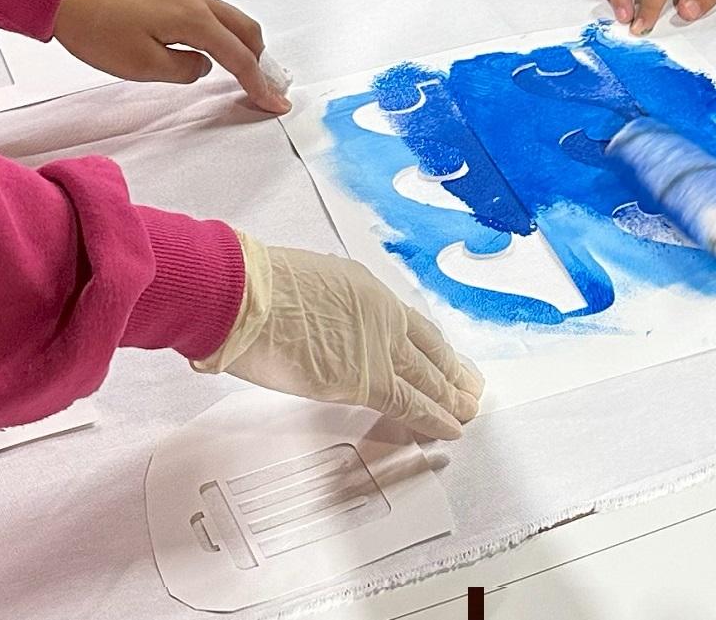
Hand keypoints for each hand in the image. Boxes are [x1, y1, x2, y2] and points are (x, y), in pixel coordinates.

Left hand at [50, 0, 288, 111]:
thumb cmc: (95, 25)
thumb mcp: (142, 65)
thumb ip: (183, 70)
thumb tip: (201, 67)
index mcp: (194, 17)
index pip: (239, 56)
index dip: (259, 83)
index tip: (272, 100)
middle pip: (245, 28)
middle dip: (260, 59)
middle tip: (264, 85)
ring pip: (228, 16)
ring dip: (240, 43)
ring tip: (240, 67)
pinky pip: (208, 7)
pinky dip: (219, 29)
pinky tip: (208, 44)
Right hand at [201, 233, 483, 438]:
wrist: (246, 295)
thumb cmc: (255, 288)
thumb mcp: (303, 286)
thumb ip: (324, 312)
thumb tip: (320, 330)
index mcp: (363, 289)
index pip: (407, 323)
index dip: (428, 345)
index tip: (443, 357)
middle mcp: (380, 314)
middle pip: (427, 348)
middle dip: (450, 371)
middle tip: (469, 386)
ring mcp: (378, 346)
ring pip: (427, 376)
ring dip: (450, 396)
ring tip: (467, 410)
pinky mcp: (369, 379)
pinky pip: (411, 403)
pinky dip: (434, 417)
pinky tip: (449, 427)